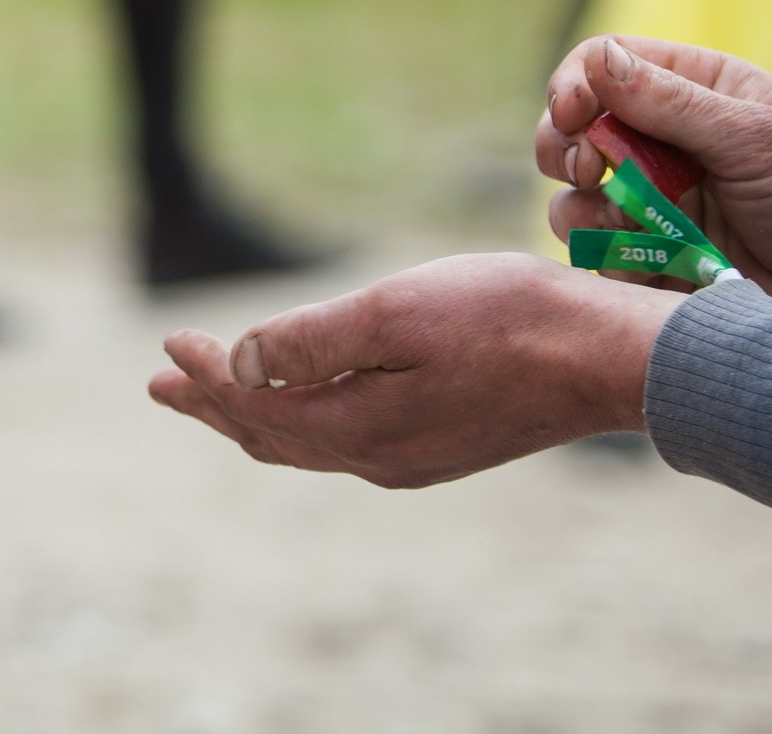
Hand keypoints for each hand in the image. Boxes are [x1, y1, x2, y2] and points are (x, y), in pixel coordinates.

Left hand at [148, 254, 680, 487]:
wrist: (608, 358)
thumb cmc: (507, 318)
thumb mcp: (396, 312)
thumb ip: (310, 341)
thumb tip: (235, 364)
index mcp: (356, 426)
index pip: (252, 401)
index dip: (206, 371)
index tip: (170, 340)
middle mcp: (375, 458)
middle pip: (269, 433)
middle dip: (212, 405)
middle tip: (162, 386)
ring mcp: (409, 459)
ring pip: (305, 443)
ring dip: (253, 416)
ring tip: (214, 398)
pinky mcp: (439, 448)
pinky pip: (343, 444)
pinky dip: (302, 422)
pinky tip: (305, 410)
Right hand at [539, 36, 771, 323]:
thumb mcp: (756, 140)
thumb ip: (672, 103)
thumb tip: (598, 59)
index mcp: (695, 90)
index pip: (602, 65)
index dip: (574, 85)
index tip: (572, 115)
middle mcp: (666, 141)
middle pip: (572, 129)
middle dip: (566, 150)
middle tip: (590, 173)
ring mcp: (657, 202)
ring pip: (574, 196)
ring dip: (585, 209)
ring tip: (629, 226)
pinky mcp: (653, 258)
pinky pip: (597, 253)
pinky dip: (606, 258)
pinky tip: (645, 267)